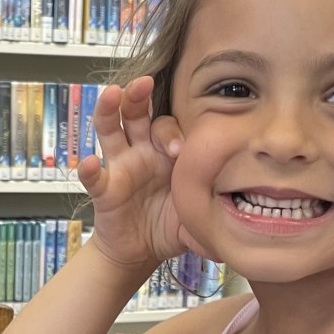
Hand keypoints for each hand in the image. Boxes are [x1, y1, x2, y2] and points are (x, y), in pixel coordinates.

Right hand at [77, 77, 204, 269]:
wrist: (141, 251)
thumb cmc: (170, 225)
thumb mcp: (196, 215)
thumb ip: (215, 211)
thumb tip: (245, 222)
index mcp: (166, 153)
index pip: (168, 127)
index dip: (173, 133)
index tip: (180, 150)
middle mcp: (141, 152)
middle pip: (136, 114)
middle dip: (139, 97)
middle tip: (144, 83)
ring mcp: (120, 168)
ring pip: (110, 131)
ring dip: (108, 111)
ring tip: (111, 94)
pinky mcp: (105, 190)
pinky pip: (94, 177)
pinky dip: (89, 170)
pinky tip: (88, 163)